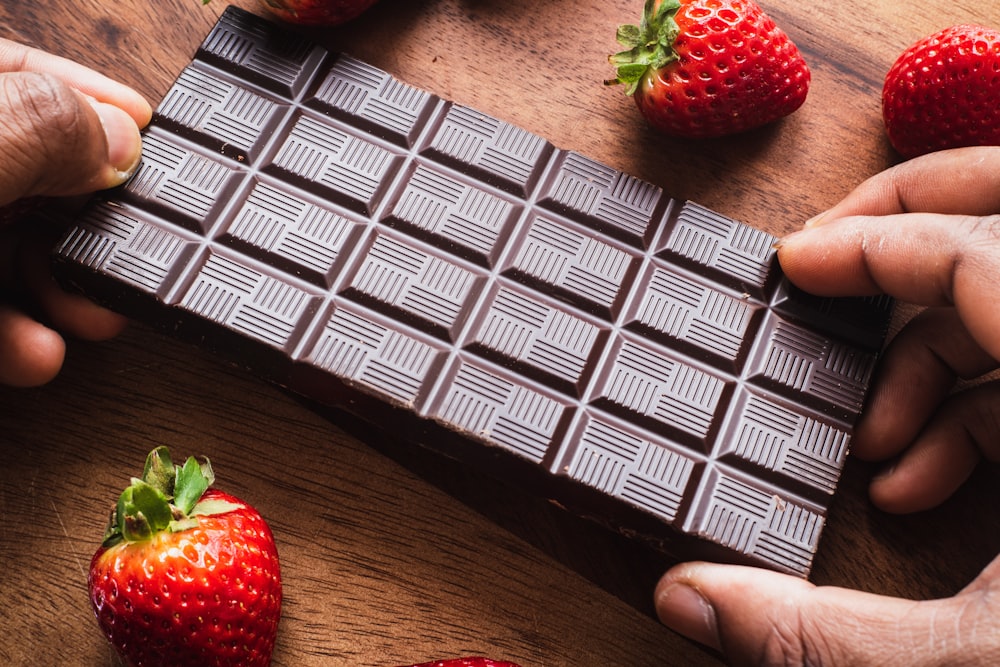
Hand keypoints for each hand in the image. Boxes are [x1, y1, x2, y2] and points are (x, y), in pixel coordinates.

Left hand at [0, 39, 150, 385]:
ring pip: (5, 245)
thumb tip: (116, 139)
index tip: (147, 127)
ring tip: (96, 323)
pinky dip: (12, 337)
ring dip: (62, 292)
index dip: (88, 96)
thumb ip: (42, 128)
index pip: (17, 71)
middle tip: (134, 250)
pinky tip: (36, 357)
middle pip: (26, 170)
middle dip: (88, 221)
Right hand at [654, 146, 999, 665]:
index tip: (792, 267)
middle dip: (912, 224)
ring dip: (928, 356)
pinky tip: (917, 484)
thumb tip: (685, 598)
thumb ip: (818, 635)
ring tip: (874, 449)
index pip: (980, 254)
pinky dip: (969, 410)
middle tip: (831, 260)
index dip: (871, 247)